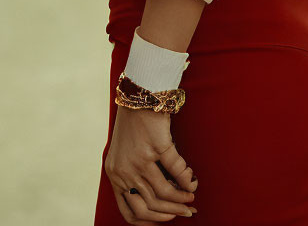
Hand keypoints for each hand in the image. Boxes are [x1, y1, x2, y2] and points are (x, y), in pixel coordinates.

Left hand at [104, 105, 198, 222]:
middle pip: (149, 207)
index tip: (165, 219)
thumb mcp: (124, 154)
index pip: (130, 213)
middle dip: (171, 213)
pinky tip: (192, 181)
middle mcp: (124, 171)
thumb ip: (134, 177)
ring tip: (191, 196)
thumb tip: (159, 200)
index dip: (150, 221)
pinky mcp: (156, 146)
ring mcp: (139, 159)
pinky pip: (176, 171)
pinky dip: (186, 179)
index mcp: (115, 175)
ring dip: (181, 199)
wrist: (138, 94)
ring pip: (163, 193)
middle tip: (186, 211)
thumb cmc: (133, 124)